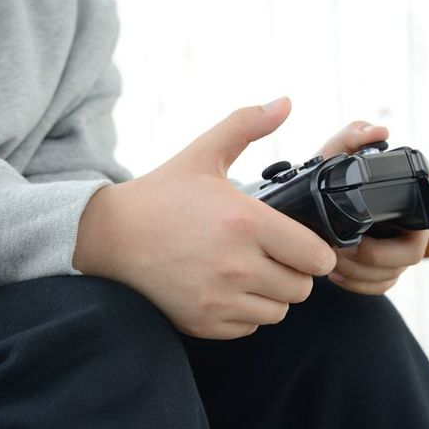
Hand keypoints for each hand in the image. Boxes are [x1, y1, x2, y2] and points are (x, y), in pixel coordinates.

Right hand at [74, 98, 335, 338]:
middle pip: (303, 287)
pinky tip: (228, 286)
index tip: (302, 242)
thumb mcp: (204, 153)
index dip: (316, 250)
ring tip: (250, 269)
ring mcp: (218, 298)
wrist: (111, 235)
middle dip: (296, 271)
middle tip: (274, 253)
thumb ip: (247, 124)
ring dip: (272, 292)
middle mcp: (237, 265)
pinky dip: (246, 311)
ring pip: (279, 311)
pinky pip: (249, 327)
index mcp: (246, 222)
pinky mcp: (202, 322)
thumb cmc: (162, 193)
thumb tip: (285, 101)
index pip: (317, 257)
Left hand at [317, 121, 428, 294]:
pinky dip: (357, 284)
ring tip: (332, 258)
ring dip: (360, 271)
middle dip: (377, 255)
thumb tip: (381, 131)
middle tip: (343, 248)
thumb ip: (353, 134)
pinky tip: (337, 274)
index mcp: (405, 191)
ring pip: (395, 273)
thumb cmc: (325, 177)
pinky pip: (380, 286)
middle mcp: (407, 220)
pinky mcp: (381, 269)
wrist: (303, 207)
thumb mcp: (333, 151)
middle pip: (413, 250)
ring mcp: (395, 247)